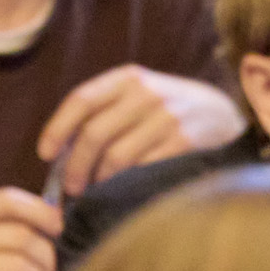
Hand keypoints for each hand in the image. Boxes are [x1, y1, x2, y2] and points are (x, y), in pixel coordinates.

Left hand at [34, 66, 245, 198]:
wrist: (224, 115)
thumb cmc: (167, 112)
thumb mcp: (139, 96)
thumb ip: (105, 112)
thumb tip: (60, 152)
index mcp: (129, 78)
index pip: (81, 99)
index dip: (57, 128)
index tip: (45, 154)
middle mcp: (147, 93)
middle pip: (94, 134)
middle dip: (75, 166)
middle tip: (70, 187)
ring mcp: (167, 117)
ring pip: (116, 157)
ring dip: (98, 181)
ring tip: (93, 192)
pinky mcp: (185, 142)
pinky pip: (142, 170)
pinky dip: (125, 185)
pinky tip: (121, 192)